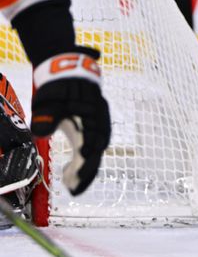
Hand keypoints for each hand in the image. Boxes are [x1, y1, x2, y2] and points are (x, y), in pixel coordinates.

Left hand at [30, 47, 110, 195]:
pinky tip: (72, 167)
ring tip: (72, 183)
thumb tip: (41, 132)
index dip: (86, 167)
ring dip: (85, 167)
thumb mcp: (51, 99)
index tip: (75, 182)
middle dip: (86, 172)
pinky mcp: (89, 125)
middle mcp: (97, 123)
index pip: (92, 148)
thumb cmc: (59, 85)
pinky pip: (90, 145)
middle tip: (74, 189)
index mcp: (92, 118)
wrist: (68, 67)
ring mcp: (95, 124)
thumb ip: (47, 116)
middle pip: (96, 153)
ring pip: (94, 150)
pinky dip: (83, 158)